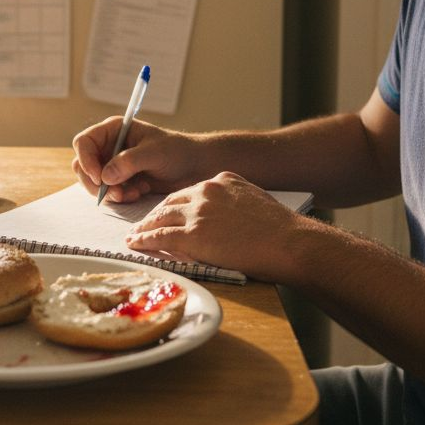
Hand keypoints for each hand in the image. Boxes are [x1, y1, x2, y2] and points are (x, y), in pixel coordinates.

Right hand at [70, 116, 204, 202]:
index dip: (86, 160)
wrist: (194, 167)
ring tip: (134, 193)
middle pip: (83, 165)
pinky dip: (120, 197)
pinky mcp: (120, 181)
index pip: (84, 143)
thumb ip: (129, 162)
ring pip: (93, 182)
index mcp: (113, 130)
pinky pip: (108, 193)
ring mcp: (113, 164)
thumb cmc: (177, 151)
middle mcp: (109, 146)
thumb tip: (105, 177)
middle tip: (117, 194)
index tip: (99, 178)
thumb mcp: (154, 153)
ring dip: (110, 193)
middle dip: (96, 183)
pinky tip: (139, 193)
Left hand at [125, 171, 309, 280]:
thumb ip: (236, 201)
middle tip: (143, 225)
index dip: (174, 205)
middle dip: (155, 215)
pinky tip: (135, 244)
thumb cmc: (281, 229)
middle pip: (170, 202)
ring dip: (145, 227)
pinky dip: (144, 241)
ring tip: (135, 235)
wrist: (289, 242)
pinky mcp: (194, 235)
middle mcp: (206, 191)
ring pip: (161, 218)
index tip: (165, 213)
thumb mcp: (255, 200)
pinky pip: (160, 237)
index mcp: (222, 181)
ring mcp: (198, 212)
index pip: (188, 192)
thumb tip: (226, 215)